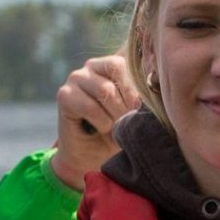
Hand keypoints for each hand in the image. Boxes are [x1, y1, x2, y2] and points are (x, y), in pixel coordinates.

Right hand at [49, 55, 140, 189]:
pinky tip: (100, 129)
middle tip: (126, 122)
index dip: (136, 88)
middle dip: (126, 103)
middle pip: (117, 71)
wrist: (91, 157)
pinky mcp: (64, 95)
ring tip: (114, 128)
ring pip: (105, 90)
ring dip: (114, 116)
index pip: (127, 62)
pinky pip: (90, 106)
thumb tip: (155, 80)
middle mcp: (92, 66)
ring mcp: (76, 78)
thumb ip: (141, 94)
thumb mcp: (134, 111)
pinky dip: (101, 123)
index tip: (137, 110)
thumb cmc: (117, 132)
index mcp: (112, 65)